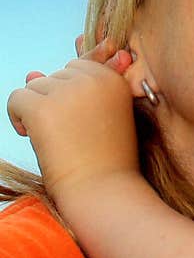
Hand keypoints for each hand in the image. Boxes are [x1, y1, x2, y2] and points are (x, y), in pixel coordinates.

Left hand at [7, 40, 139, 202]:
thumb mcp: (100, 116)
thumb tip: (30, 73)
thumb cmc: (106, 159)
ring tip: (57, 138)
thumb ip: (72, 90)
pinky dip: (17, 118)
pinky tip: (33, 137)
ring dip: (37, 110)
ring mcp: (68, 92)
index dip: (72, 95)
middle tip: (71, 133)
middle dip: (55, 101)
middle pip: (55, 76)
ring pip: (34, 86)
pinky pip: (16, 99)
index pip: (77, 68)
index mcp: (114, 80)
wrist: (104, 189)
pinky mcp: (43, 108)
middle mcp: (94, 79)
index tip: (81, 121)